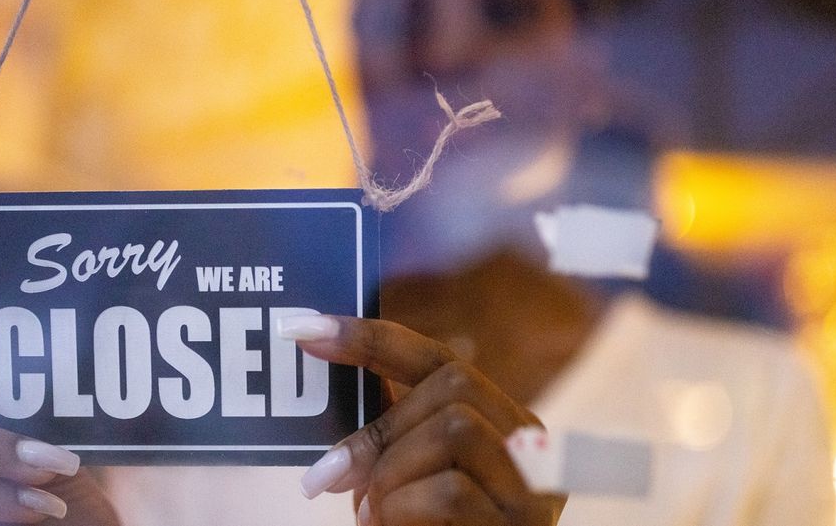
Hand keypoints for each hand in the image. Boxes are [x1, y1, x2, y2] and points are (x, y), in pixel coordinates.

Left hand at [278, 315, 564, 525]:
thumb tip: (320, 355)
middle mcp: (531, 446)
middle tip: (329, 476)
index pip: (438, 358)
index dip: (369, 338)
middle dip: (382, 428)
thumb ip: (387, 429)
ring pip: (455, 428)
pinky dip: (402, 508)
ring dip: (391, 471)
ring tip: (371, 515)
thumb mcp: (402, 474)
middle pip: (454, 385)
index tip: (300, 329)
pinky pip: (451, 491)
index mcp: (500, 421)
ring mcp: (534, 486)